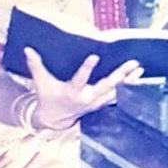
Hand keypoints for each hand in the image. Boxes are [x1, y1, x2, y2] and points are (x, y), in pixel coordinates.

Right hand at [23, 47, 142, 128]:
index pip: (80, 79)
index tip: (94, 56)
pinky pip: (118, 95)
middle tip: (132, 62)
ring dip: (129, 81)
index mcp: (72, 92)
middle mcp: (87, 98)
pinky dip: (128, 86)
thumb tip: (28, 48)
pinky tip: (139, 77)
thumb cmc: (48, 96)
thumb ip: (36, 65)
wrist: (54, 119)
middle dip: (119, 75)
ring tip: (139, 69)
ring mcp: (96, 102)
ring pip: (116, 91)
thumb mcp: (41, 82)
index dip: (87, 69)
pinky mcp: (102, 103)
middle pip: (106, 86)